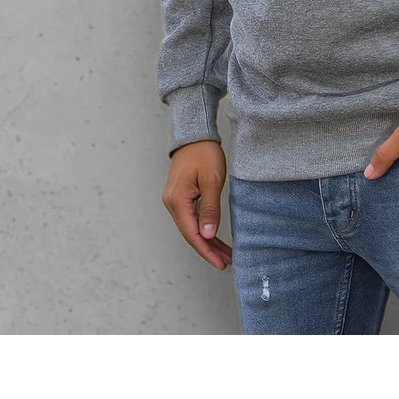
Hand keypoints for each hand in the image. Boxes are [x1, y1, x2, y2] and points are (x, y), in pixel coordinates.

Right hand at [161, 140, 232, 270]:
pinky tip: (214, 237)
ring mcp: (175, 200)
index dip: (207, 251)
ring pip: (191, 228)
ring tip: (225, 254)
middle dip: (209, 250)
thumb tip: (207, 235)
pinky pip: (191, 219)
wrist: (195, 134)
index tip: (221, 264)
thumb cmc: (204, 153)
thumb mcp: (212, 180)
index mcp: (177, 201)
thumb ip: (210, 209)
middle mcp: (172, 203)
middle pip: (191, 234)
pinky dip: (204, 229)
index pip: (192, 234)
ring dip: (208, 241)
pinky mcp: (180, 197)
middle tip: (227, 262)